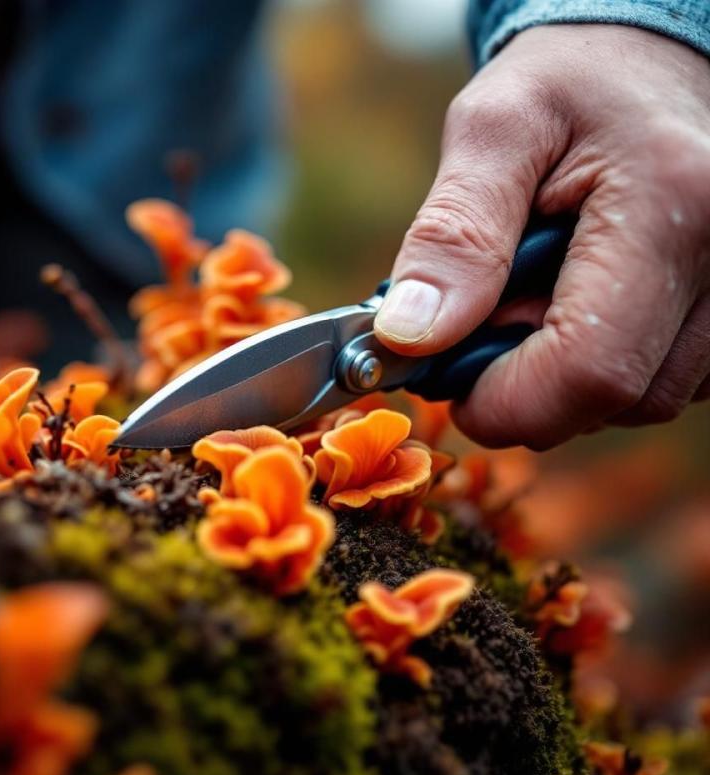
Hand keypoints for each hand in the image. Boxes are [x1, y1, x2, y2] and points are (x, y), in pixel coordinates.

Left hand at [374, 24, 709, 448]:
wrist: (643, 61)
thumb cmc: (563, 87)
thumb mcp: (490, 129)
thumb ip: (452, 232)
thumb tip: (410, 335)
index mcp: (674, 204)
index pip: (590, 368)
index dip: (505, 402)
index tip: (449, 385)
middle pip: (620, 398)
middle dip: (530, 387)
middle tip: (487, 318)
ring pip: (647, 400)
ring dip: (568, 377)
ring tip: (537, 294)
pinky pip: (667, 382)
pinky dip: (608, 365)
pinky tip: (582, 305)